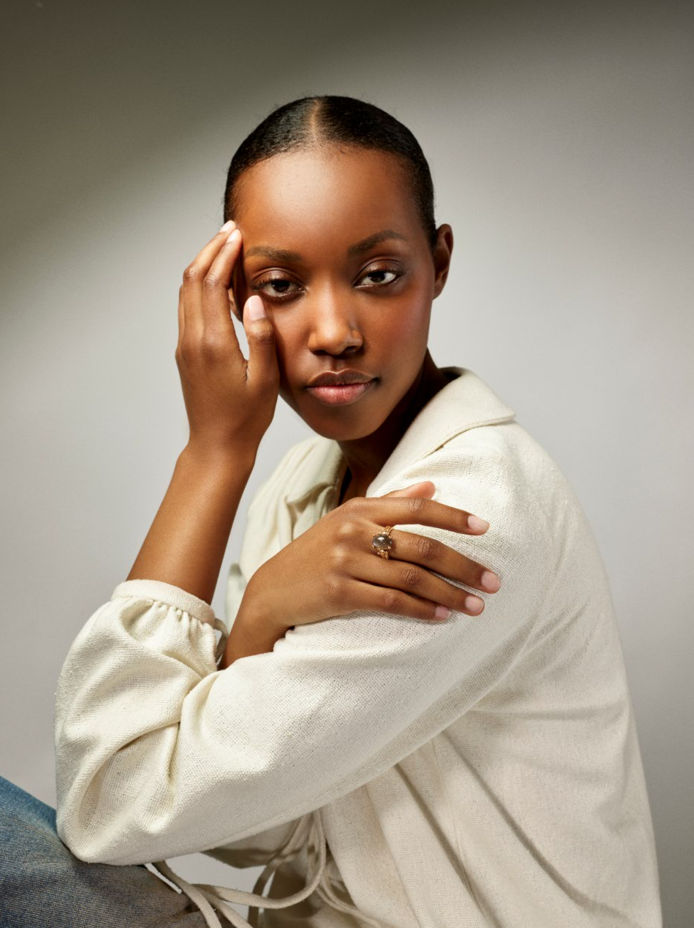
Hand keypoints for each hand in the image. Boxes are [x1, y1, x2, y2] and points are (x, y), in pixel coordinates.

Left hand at [176, 221, 278, 455]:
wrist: (216, 446)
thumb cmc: (246, 418)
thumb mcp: (265, 380)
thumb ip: (261, 337)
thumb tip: (255, 299)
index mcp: (213, 343)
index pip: (212, 284)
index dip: (223, 255)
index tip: (238, 235)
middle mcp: (193, 340)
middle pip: (193, 280)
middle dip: (210, 250)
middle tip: (230, 231)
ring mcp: (185, 346)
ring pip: (186, 292)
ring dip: (203, 265)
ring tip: (223, 247)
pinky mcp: (185, 352)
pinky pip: (187, 307)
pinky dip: (199, 285)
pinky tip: (216, 281)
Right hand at [222, 481, 500, 664]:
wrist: (272, 590)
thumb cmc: (316, 553)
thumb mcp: (347, 520)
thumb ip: (388, 502)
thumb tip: (432, 486)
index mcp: (359, 509)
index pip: (416, 507)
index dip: (453, 517)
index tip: (485, 529)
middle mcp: (353, 531)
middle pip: (422, 546)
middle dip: (463, 565)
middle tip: (493, 582)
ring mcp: (345, 562)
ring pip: (411, 577)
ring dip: (449, 593)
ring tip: (476, 606)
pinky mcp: (338, 593)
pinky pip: (391, 602)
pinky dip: (421, 610)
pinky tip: (442, 617)